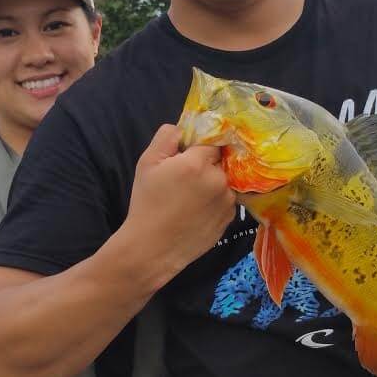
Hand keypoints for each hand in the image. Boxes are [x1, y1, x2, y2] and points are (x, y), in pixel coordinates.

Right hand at [121, 124, 236, 278]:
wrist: (152, 248)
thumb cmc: (146, 203)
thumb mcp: (147, 163)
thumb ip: (167, 137)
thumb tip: (184, 128)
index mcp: (198, 163)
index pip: (212, 140)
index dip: (200, 147)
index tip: (189, 155)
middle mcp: (219, 180)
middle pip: (220, 161)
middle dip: (207, 164)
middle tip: (186, 178)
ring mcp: (227, 201)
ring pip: (225, 181)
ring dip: (213, 183)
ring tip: (190, 198)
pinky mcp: (229, 219)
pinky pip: (227, 200)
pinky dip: (216, 201)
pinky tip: (197, 211)